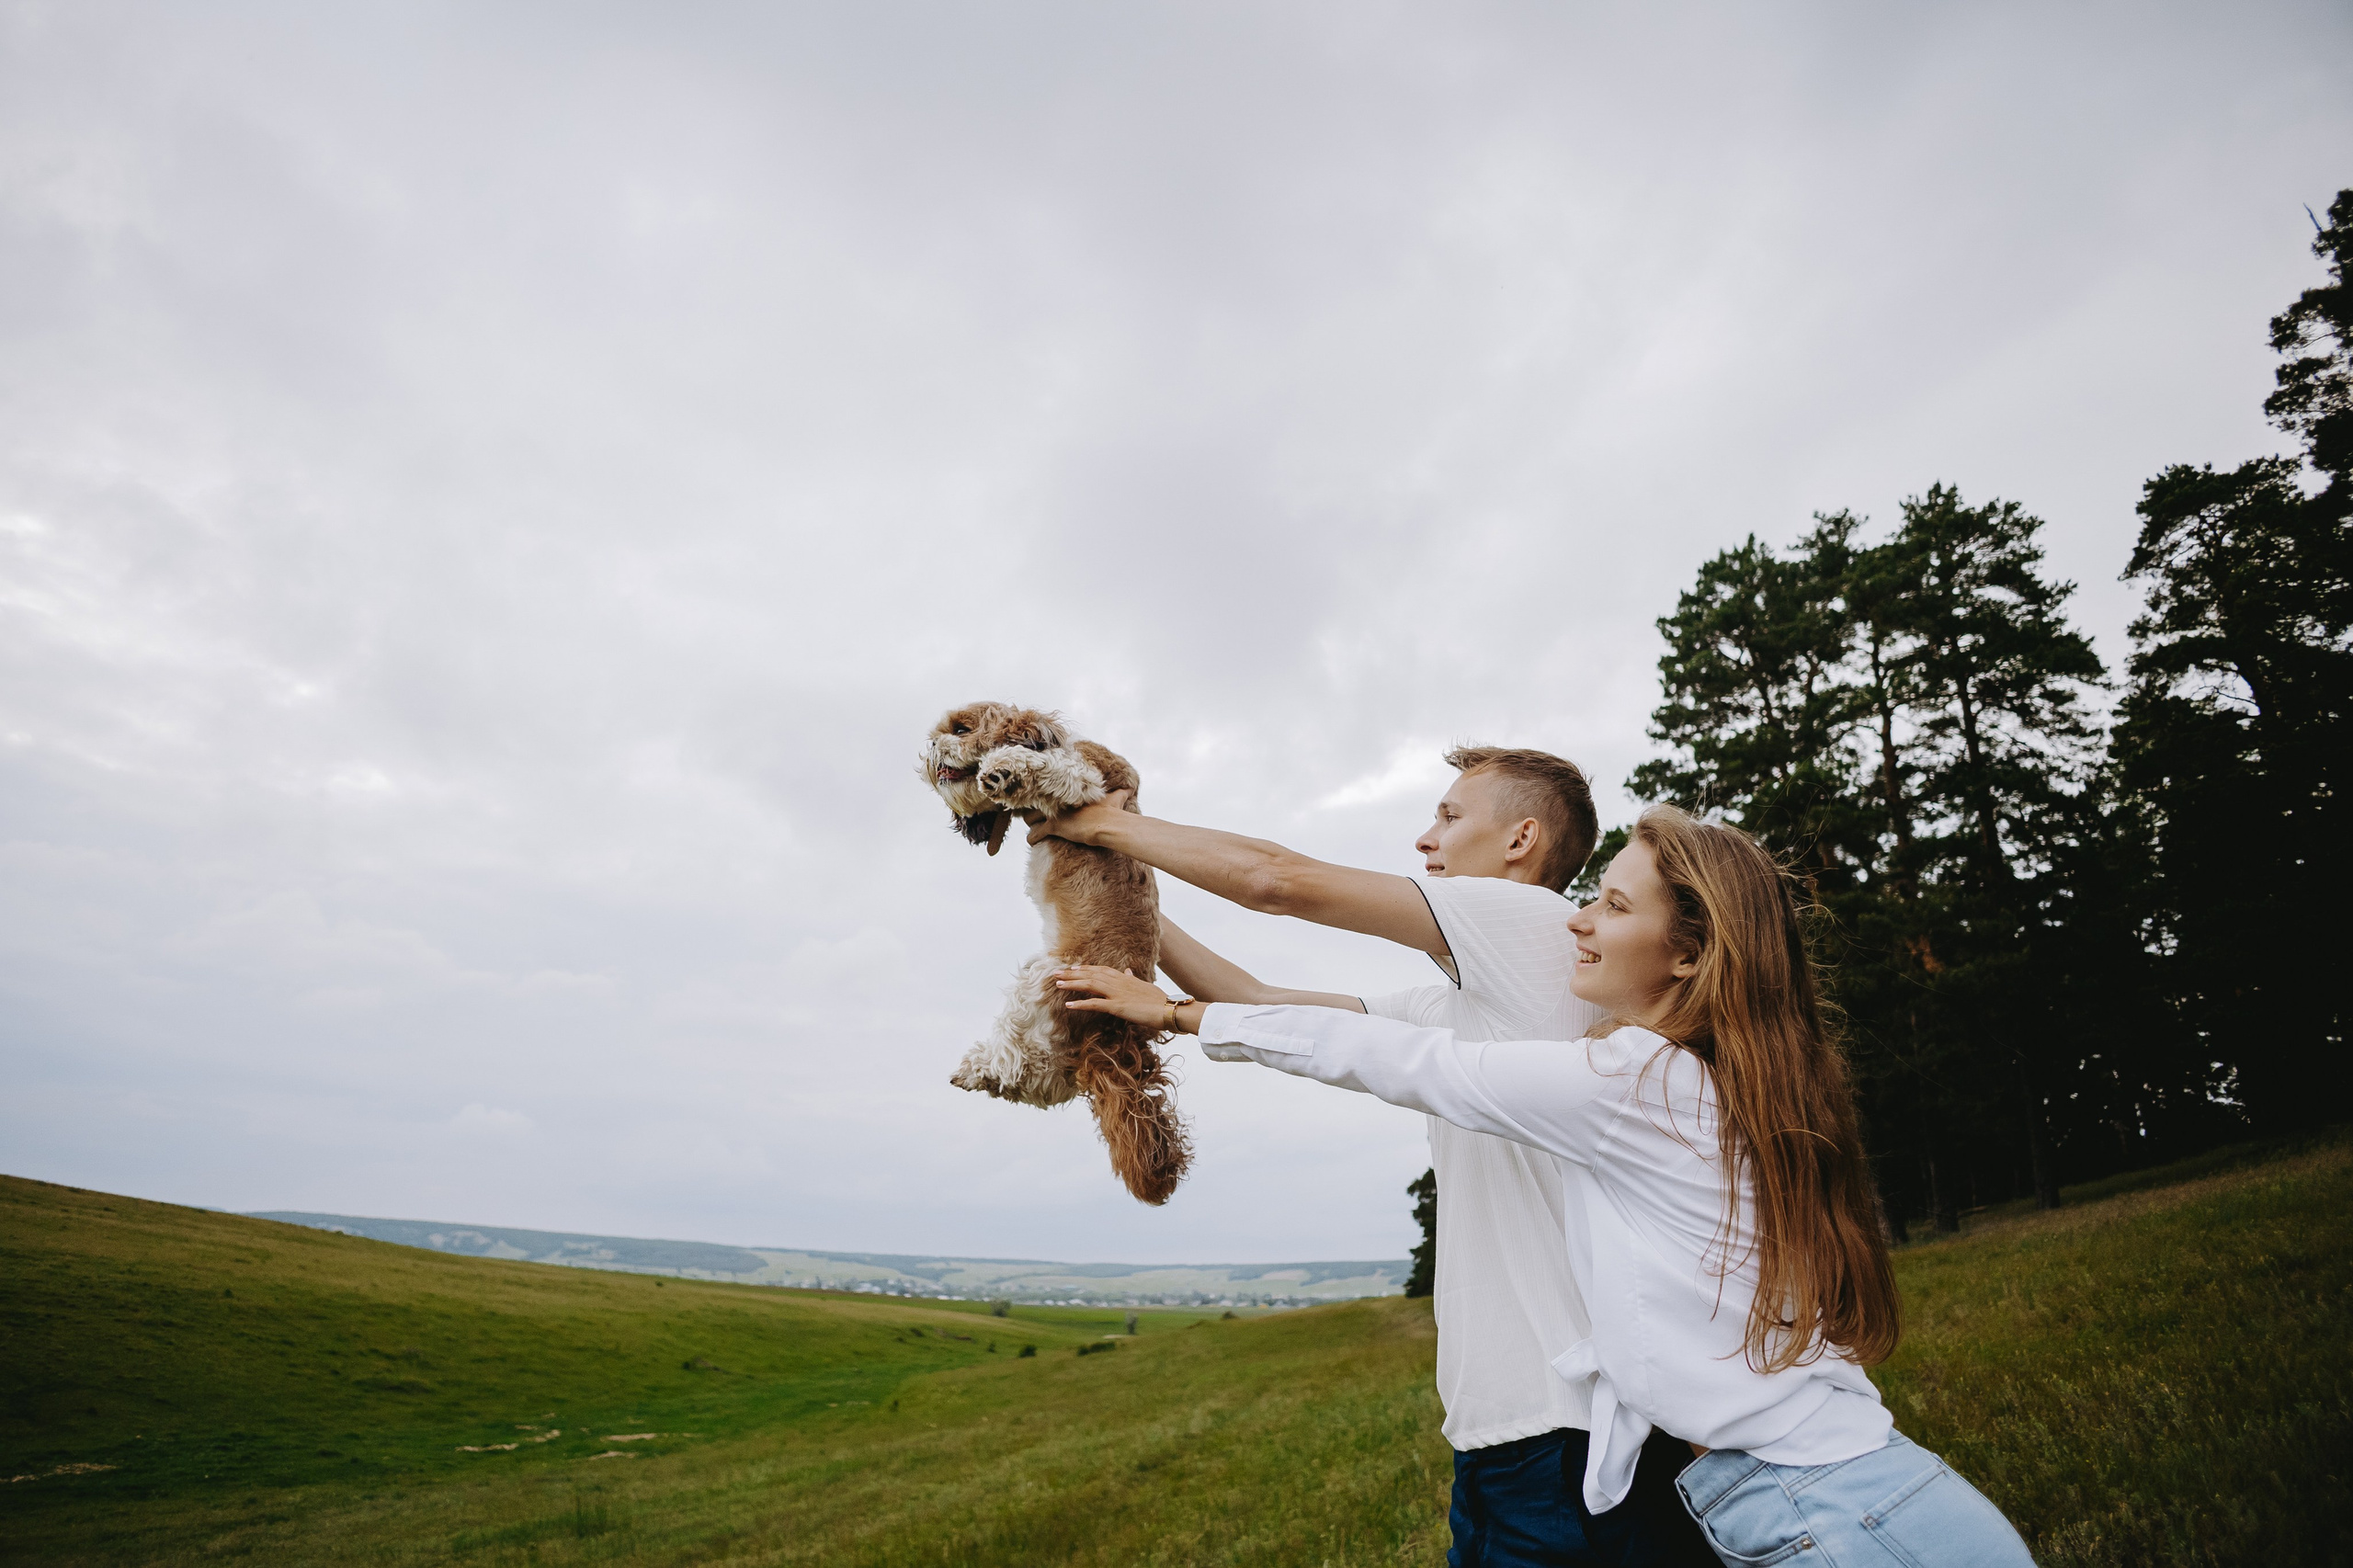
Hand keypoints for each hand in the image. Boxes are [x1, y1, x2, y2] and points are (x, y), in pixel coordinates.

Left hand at [1027, 790, 1133, 846]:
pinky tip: (1032, 841)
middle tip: (1035, 814)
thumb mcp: (1117, 798)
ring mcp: (1055, 813)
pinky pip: (1034, 833)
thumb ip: (1121, 792)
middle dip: (1034, 808)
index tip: (1046, 801)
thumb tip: (1131, 788)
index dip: (1046, 796)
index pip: (1049, 789)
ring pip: (1030, 816)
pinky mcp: (1053, 827)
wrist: (1109, 824)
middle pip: (1035, 800)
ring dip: (1031, 822)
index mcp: (1071, 791)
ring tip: (1033, 826)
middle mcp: (1060, 799)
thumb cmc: (1112, 812)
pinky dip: (1032, 839)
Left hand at [1054, 965, 1186, 1030]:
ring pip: (1090, 985)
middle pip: (1091, 975)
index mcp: (1125, 978)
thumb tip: (1129, 971)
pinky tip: (1068, 1005)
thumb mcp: (1145, 986)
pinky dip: (1081, 1004)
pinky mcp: (1118, 1006)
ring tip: (1058, 984)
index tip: (1073, 968)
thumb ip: (1134, 979)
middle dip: (1072, 974)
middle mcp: (1119, 982)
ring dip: (1072, 984)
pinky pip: (1095, 1004)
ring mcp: (1117, 993)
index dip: (1086, 969)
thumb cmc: (1160, 1001)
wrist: (1170, 1009)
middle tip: (1056, 973)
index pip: (1101, 970)